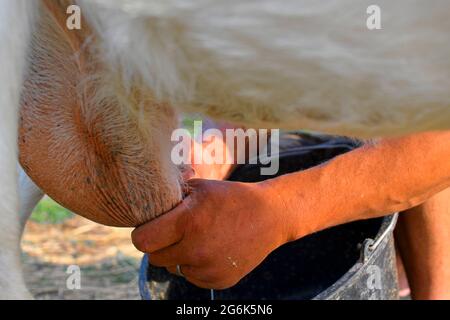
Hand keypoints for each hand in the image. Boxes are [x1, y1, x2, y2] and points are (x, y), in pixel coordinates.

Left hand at [132, 179, 292, 288]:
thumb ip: (171, 198)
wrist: (270, 216)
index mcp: (188, 222)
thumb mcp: (200, 187)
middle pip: (155, 258)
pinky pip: (193, 277)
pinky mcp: (220, 281)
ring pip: (174, 268)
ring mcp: (209, 269)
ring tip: (199, 238)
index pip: (143, 241)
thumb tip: (145, 207)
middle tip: (175, 232)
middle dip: (161, 245)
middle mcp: (196, 250)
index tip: (151, 228)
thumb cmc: (231, 197)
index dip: (143, 233)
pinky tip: (212, 249)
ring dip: (179, 256)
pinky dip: (196, 266)